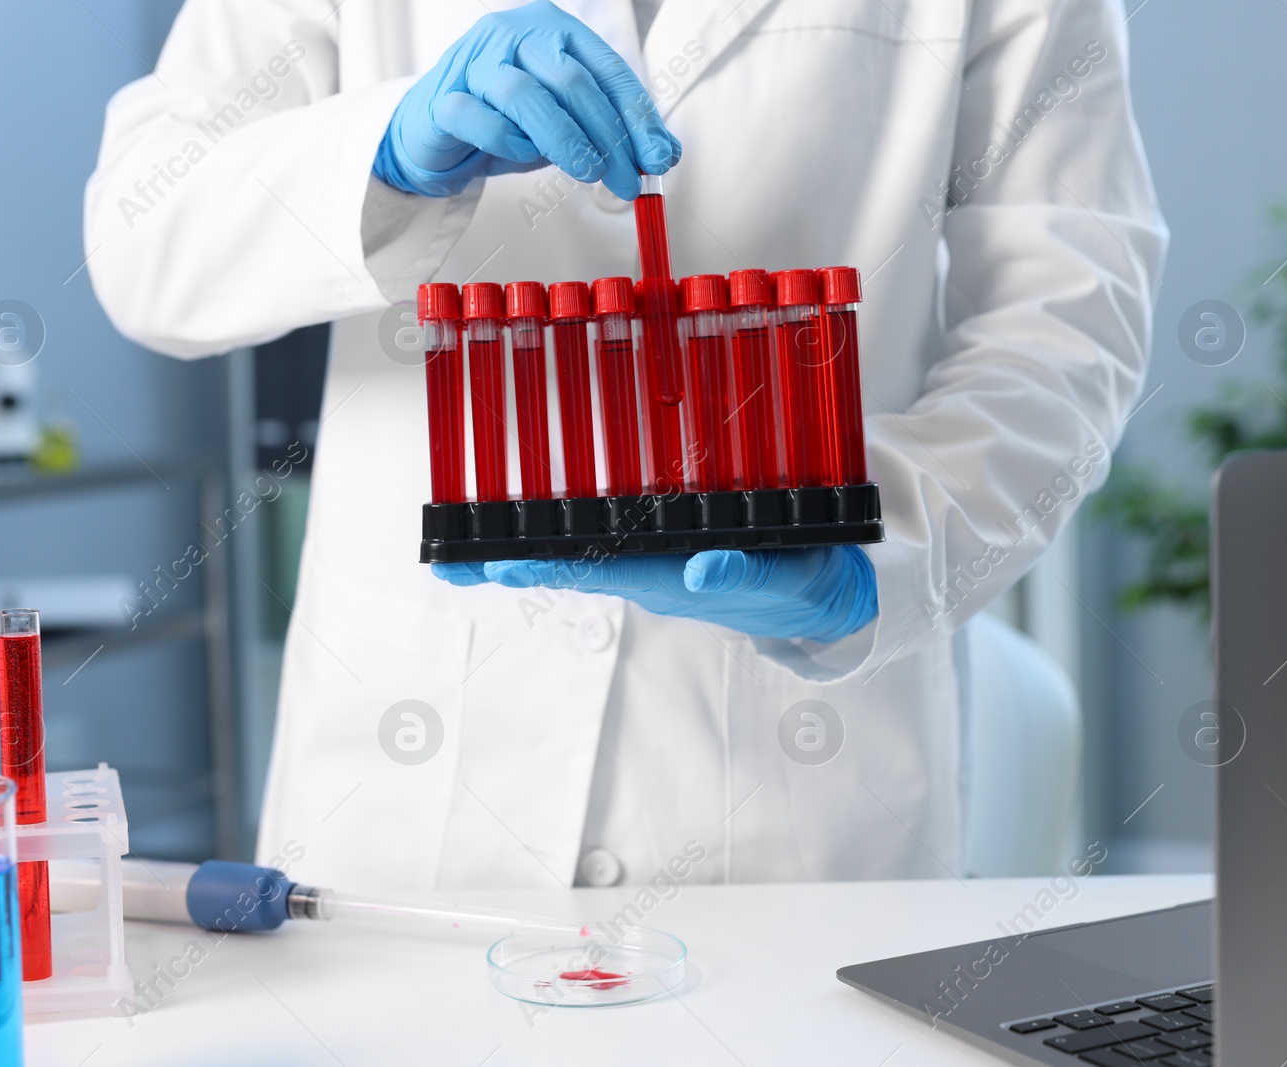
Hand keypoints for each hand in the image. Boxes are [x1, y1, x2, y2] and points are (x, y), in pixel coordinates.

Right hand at [373, 0, 680, 199]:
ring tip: (587, 173)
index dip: (638, 118)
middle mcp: (513, 35)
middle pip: (572, 82)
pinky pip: (479, 119)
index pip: (607, 71)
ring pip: (526, 95)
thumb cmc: (506, 122)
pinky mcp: (444, 98)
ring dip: (565, 140)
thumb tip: (664, 154)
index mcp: (553, 30)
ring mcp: (474, 63)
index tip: (657, 159)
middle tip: (625, 180)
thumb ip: (612, 132)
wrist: (436, 133)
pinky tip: (524, 157)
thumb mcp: (568, 124)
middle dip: (608, 137)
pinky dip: (507, 142)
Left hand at [433, 546, 877, 643]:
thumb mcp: (789, 576)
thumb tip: (703, 572)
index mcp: (676, 580)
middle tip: (458, 565)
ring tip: (472, 557)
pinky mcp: (665, 554)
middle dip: (516, 565)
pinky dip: (564, 543)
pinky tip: (528, 542)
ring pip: (584, 559)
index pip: (601, 571)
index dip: (548, 566)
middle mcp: (655, 576)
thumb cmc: (805, 579)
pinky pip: (607, 547)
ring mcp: (656, 568)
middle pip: (574, 568)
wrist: (828, 595)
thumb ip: (747, 572)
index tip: (501, 566)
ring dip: (529, 555)